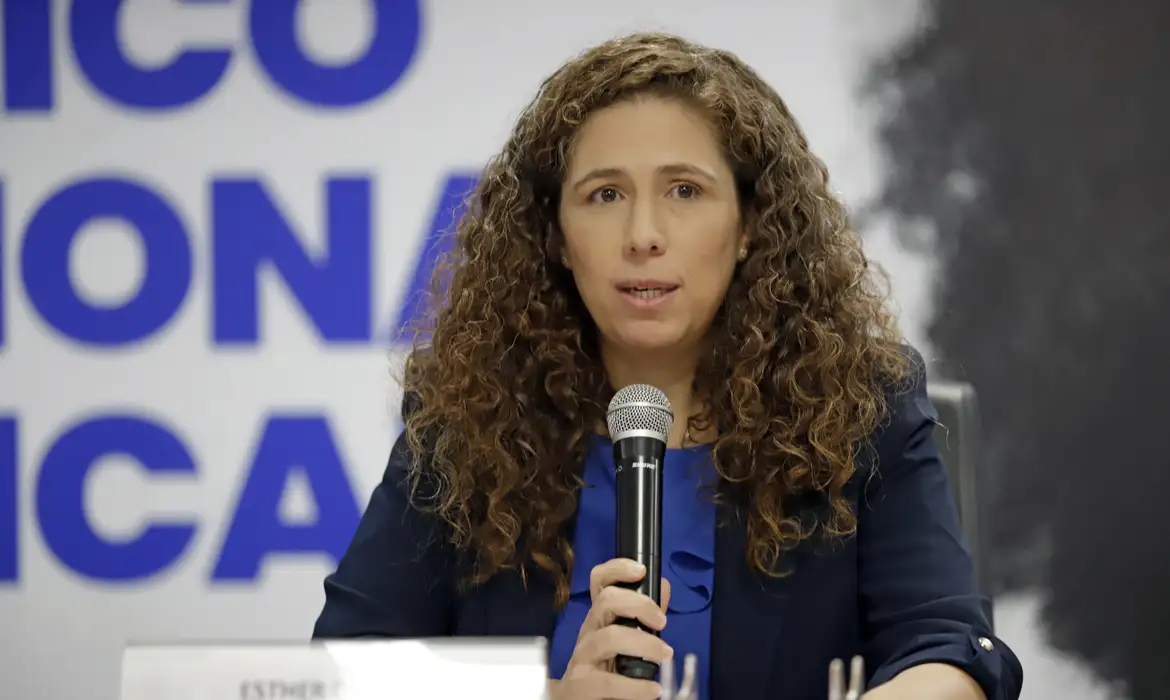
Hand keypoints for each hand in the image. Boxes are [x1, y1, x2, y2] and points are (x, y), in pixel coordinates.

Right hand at [550, 558, 672, 699]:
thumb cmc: (605, 668)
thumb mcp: (625, 639)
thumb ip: (645, 616)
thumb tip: (663, 587)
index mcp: (600, 618)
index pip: (599, 581)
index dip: (617, 568)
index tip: (641, 571)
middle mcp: (588, 632)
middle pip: (605, 601)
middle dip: (639, 605)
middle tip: (662, 622)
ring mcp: (582, 658)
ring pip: (608, 637)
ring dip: (644, 644)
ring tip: (665, 655)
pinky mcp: (581, 686)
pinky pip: (608, 682)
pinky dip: (635, 687)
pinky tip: (652, 690)